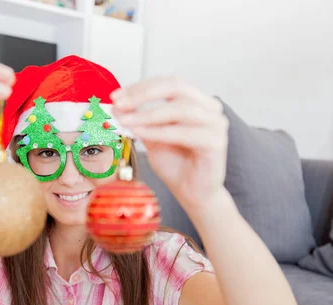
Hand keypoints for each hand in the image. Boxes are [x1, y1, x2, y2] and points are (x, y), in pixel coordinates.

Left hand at [111, 77, 228, 211]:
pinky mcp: (216, 142)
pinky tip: (140, 134)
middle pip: (177, 87)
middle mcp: (210, 108)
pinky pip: (184, 132)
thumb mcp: (151, 137)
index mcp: (196, 101)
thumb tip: (118, 106)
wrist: (191, 193)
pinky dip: (159, 131)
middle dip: (144, 94)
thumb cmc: (176, 165)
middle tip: (120, 103)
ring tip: (126, 121)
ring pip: (180, 109)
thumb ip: (139, 120)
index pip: (168, 83)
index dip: (141, 87)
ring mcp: (216, 124)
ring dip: (148, 114)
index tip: (116, 96)